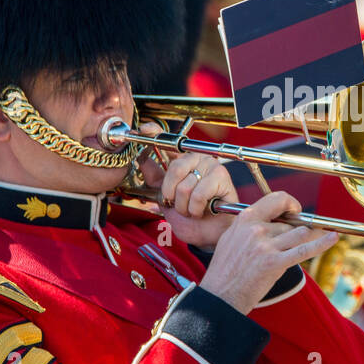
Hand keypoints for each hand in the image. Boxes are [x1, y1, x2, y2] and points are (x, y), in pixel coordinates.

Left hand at [137, 133, 235, 248]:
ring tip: (193, 210)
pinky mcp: (221, 177)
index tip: (144, 129)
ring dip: (185, 207)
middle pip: (174, 170)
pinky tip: (204, 210)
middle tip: (180, 205)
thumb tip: (142, 160)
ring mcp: (211, 165)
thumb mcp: (167, 198)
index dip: (155, 133)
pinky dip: (196, 209)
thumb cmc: (192, 216)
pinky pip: (198, 194)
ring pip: (185, 187)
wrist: (209, 234)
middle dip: (172, 196)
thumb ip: (156, 180)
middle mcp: (197, 158)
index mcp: (183, 161)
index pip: (168, 142)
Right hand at [199, 192, 336, 313]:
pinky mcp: (275, 263)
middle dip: (297, 231)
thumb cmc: (226, 270)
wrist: (221, 296)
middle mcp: (256, 229)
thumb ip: (252, 225)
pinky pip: (304, 250)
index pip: (277, 199)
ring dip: (307, 238)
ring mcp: (266, 246)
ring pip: (299, 233)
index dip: (291, 204)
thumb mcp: (232, 237)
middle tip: (297, 240)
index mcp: (246, 219)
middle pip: (290, 222)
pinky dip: (322, 243)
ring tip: (313, 240)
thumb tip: (273, 220)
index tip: (295, 212)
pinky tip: (333, 238)